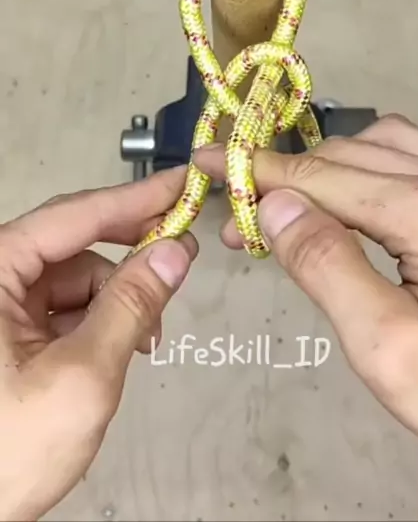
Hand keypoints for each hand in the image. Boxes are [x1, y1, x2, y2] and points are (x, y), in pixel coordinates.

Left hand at [0, 167, 196, 521]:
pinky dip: (98, 321)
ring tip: (146, 339)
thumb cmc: (10, 449)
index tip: (185, 183)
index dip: (135, 197)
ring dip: (117, 300)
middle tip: (181, 260)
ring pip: (74, 279)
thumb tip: (177, 249)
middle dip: (129, 260)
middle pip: (74, 246)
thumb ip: (132, 305)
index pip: (73, 215)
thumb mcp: (83, 376)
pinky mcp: (7, 333)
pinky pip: (63, 307)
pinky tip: (121, 347)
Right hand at [196, 116, 417, 468]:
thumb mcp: (390, 350)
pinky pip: (410, 150)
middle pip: (341, 158)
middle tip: (240, 221)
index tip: (206, 163)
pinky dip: (365, 159)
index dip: (256, 170)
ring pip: (375, 145)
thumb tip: (276, 206)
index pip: (317, 177)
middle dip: (280, 179)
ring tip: (287, 206)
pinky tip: (352, 188)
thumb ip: (329, 270)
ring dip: (322, 167)